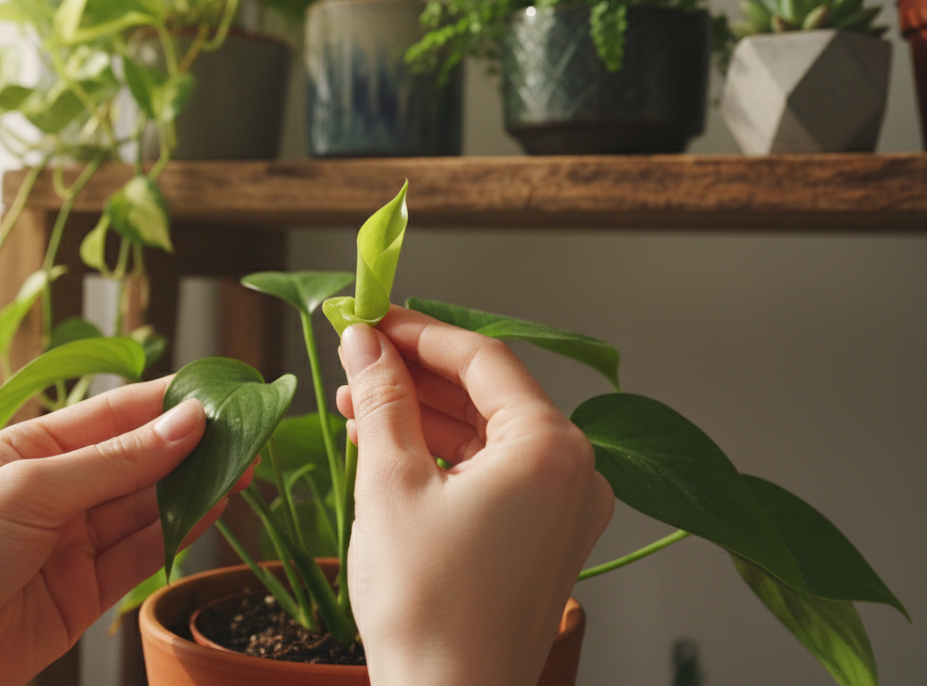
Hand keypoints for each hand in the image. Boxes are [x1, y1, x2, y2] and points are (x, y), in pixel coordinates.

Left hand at [0, 377, 244, 685]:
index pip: (113, 415)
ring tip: (243, 466)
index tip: (220, 391)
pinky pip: (143, 553)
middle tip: (246, 431)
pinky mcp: (87, 592)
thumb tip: (185, 422)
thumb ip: (115, 462)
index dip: (167, 403)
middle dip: (190, 446)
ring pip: (148, 506)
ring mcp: (74, 542)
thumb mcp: (31, 491)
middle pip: (138, 460)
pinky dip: (180, 532)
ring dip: (194, 487)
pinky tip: (214, 508)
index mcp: (31, 448)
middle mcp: (56, 491)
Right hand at [337, 307, 613, 685]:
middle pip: (487, 395)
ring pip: (485, 436)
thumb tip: (365, 341)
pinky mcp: (540, 541)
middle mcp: (572, 474)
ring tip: (354, 402)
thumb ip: (382, 399)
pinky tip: (385, 446)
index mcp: (552, 448)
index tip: (370, 319)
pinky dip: (441, 457)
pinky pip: (491, 476)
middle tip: (355, 358)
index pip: (483, 359)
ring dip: (421, 415)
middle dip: (415, 375)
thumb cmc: (427, 607)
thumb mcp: (390, 483)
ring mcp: (561, 511)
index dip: (419, 333)